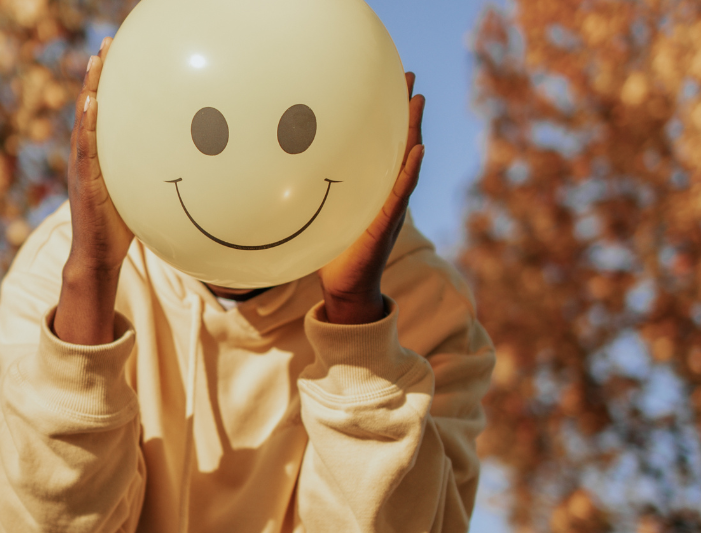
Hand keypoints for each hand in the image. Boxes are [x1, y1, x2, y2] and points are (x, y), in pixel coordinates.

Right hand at [53, 37, 134, 344]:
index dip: (107, 85)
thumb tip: (187, 164)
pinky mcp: (84, 181)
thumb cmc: (121, 228)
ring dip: (90, 89)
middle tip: (106, 44)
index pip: (104, 113)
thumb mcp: (140, 194)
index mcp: (100, 157)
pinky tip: (93, 102)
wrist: (98, 256)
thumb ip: (153, 174)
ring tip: (97, 61)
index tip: (115, 56)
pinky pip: (86, 148)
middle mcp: (87, 157)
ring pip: (86, 120)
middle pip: (92, 107)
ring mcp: (83, 167)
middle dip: (98, 75)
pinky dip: (88, 124)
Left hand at [317, 72, 424, 325]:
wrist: (344, 288)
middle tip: (410, 75)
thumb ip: (314, 188)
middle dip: (405, 110)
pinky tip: (419, 151)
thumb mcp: (321, 211)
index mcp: (371, 187)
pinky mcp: (386, 225)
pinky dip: (411, 173)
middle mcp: (385, 193)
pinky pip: (400, 195)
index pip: (381, 143)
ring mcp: (390, 207)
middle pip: (400, 144)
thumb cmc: (332, 251)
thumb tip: (281, 165)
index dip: (386, 115)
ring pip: (406, 163)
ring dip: (414, 131)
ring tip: (418, 101)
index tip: (388, 81)